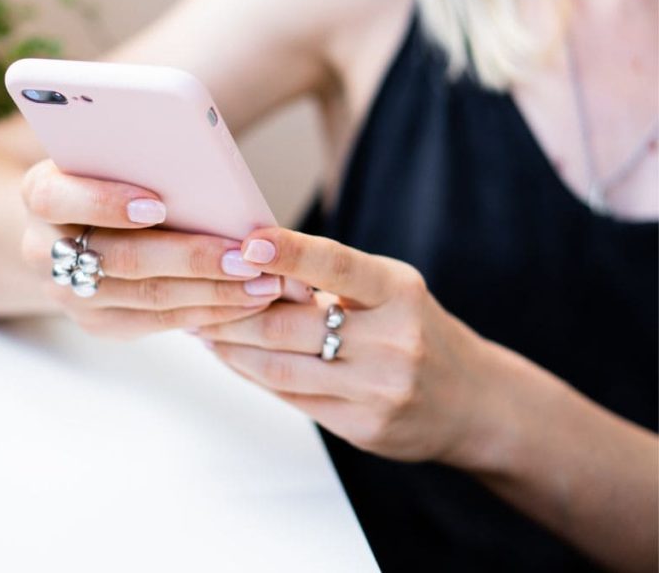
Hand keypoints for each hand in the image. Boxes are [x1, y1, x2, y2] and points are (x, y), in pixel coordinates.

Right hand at [19, 160, 285, 338]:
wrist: (74, 227)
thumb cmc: (107, 176)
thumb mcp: (109, 156)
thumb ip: (138, 158)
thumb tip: (203, 169)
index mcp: (39, 192)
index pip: (58, 197)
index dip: (106, 202)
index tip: (158, 203)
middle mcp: (42, 248)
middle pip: (119, 256)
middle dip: (189, 257)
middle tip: (244, 255)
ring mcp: (67, 293)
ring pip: (146, 295)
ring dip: (212, 291)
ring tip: (262, 281)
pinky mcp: (96, 323)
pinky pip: (157, 322)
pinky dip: (206, 311)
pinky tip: (246, 300)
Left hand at [197, 227, 493, 463]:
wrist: (474, 403)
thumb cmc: (415, 330)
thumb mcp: (390, 292)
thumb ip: (332, 280)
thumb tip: (251, 261)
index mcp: (399, 293)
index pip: (338, 266)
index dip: (290, 253)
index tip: (247, 242)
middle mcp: (393, 341)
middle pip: (291, 325)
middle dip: (234, 311)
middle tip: (195, 295)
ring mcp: (378, 390)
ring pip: (281, 368)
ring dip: (231, 347)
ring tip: (201, 328)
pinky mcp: (363, 427)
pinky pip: (291, 398)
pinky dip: (253, 375)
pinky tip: (232, 359)